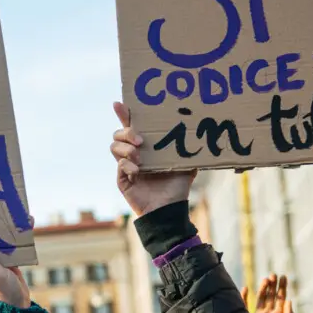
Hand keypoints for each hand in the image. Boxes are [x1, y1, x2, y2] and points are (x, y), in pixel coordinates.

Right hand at [111, 102, 195, 216]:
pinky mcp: (122, 178)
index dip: (123, 114)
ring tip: (139, 157)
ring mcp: (126, 165)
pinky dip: (127, 165)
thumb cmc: (177, 186)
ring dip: (125, 149)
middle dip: (126, 132)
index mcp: (147, 146)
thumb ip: (187, 147)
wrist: (168, 208)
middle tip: (140, 140)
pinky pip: (119, 165)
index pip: (131, 126)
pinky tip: (137, 170)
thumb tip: (199, 130)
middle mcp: (134, 153)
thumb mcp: (186, 162)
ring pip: (114, 146)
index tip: (119, 104)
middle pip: (118, 133)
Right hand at [241, 274, 294, 312]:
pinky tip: (246, 288)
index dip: (282, 287)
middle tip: (273, 274)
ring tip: (265, 279)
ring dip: (262, 289)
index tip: (283, 276)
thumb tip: (289, 301)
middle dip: (272, 285)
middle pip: (271, 296)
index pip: (281, 298)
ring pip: (260, 299)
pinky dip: (245, 297)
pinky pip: (245, 306)